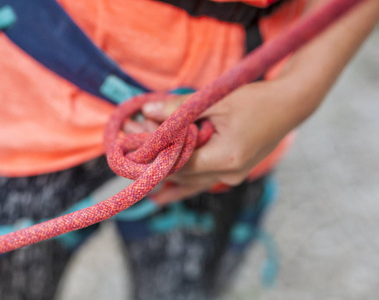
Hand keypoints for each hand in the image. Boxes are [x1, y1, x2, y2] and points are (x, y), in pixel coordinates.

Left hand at [131, 80, 302, 204]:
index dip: (154, 154)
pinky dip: (184, 183)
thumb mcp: (215, 101)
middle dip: (157, 161)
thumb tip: (146, 112)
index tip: (132, 142)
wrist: (290, 105)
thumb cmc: (256, 100)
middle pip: (182, 175)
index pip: (178, 163)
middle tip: (132, 147)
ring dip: (169, 173)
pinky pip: (203, 181)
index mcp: (226, 158)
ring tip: (144, 174)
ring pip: (191, 181)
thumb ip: (179, 110)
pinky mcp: (234, 172)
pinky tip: (165, 195)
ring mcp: (233, 176)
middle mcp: (230, 174)